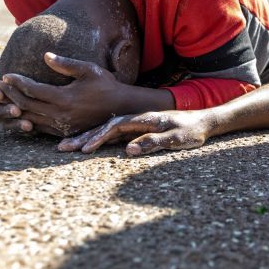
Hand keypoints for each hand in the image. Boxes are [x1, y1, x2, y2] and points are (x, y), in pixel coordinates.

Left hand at [0, 53, 137, 136]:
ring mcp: (62, 126)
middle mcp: (61, 114)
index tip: (5, 74)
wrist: (121, 108)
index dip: (17, 82)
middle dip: (10, 94)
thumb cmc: (106, 85)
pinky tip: (19, 112)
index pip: (33, 90)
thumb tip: (46, 55)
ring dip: (14, 107)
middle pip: (26, 105)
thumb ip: (66, 64)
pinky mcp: (64, 133)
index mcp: (65, 98)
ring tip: (3, 98)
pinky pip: (39, 127)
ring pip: (29, 117)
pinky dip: (26, 119)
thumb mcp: (89, 70)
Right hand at [0, 58, 35, 132]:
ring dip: (14, 123)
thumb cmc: (18, 80)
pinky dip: (23, 130)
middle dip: (4, 111)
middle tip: (17, 110)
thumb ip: (1, 68)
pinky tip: (33, 128)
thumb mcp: (13, 75)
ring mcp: (1, 121)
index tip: (0, 93)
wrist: (34, 95)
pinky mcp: (13, 128)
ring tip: (28, 123)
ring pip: (3, 124)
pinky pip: (16, 132)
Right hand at [59, 111, 212, 155]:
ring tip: (67, 146)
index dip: (99, 137)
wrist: (205, 122)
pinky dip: (99, 139)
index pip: (117, 126)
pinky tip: (86, 144)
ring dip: (88, 138)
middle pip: (106, 127)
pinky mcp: (139, 131)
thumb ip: (154, 142)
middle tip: (63, 147)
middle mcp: (138, 120)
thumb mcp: (177, 138)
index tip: (84, 148)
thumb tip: (128, 150)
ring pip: (108, 131)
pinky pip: (115, 135)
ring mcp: (137, 125)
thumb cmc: (193, 131)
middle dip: (84, 136)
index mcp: (146, 118)